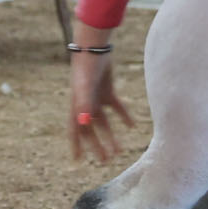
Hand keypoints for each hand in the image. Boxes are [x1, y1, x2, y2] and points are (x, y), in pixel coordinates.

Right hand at [68, 46, 136, 162]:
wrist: (94, 46)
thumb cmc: (87, 66)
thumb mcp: (85, 86)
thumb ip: (84, 104)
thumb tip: (85, 123)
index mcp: (77, 106)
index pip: (75, 130)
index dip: (76, 146)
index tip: (78, 161)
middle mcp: (85, 104)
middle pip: (91, 130)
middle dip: (97, 146)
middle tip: (105, 161)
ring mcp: (96, 98)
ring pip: (104, 122)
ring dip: (110, 136)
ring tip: (119, 151)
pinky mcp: (108, 90)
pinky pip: (116, 107)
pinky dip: (123, 116)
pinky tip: (133, 126)